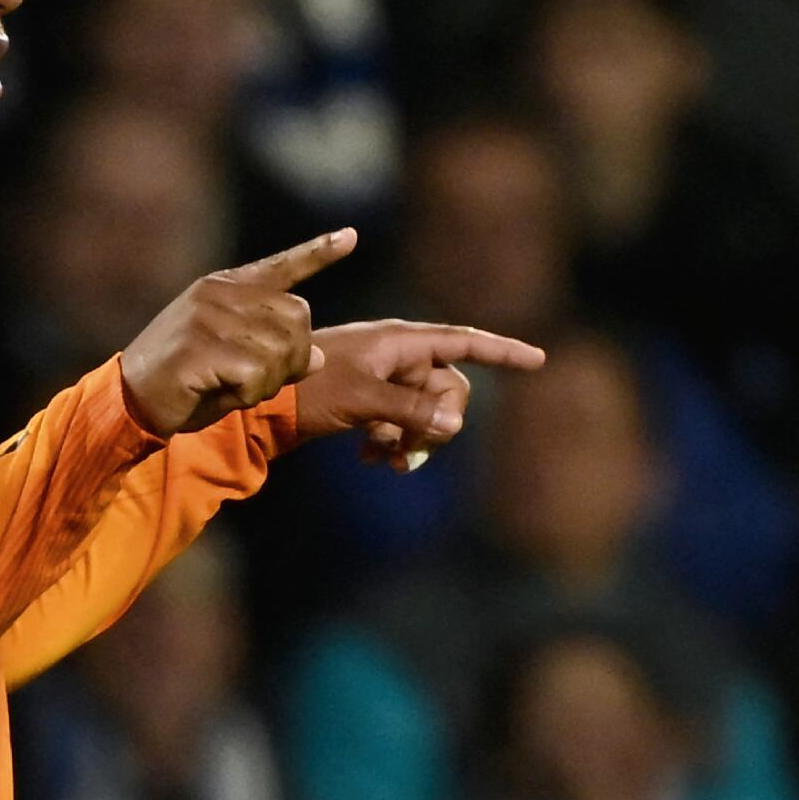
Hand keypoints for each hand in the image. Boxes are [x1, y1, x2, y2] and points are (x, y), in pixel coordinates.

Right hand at [119, 229, 352, 435]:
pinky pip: (257, 375)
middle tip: (256, 379)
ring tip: (231, 384)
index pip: (282, 266)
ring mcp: (207, 317)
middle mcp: (219, 293)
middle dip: (291, 358)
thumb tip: (320, 357)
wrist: (130, 399)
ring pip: (282, 350)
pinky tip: (220, 392)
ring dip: (267, 382)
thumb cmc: (187, 381)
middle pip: (298, 318)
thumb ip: (276, 351)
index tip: (351, 236)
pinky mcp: (199, 347)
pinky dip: (248, 394)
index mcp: (226, 287)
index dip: (319, 253)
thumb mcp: (237, 361)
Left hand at [296, 320, 547, 466]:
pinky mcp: (369, 403)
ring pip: (426, 413)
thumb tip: (456, 423)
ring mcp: (383, 380)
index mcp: (400, 341)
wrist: (260, 407)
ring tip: (384, 458)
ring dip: (414, 439)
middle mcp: (397, 356)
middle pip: (448, 389)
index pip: (464, 342)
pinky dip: (394, 444)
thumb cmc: (309, 390)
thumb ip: (412, 410)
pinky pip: (402, 424)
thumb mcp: (363, 399)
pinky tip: (370, 458)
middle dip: (438, 422)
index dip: (501, 351)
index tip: (538, 359)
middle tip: (409, 448)